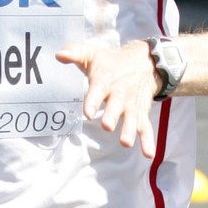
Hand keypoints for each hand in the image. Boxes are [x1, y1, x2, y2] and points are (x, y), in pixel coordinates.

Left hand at [56, 40, 159, 157]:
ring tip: (125, 142)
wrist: (145, 63)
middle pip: (116, 107)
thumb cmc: (111, 63)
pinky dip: (148, 141)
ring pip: (131, 119)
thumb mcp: (93, 54)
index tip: (88, 113)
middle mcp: (119, 94)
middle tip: (107, 126)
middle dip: (112, 116)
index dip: (93, 101)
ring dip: (129, 130)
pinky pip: (146, 128)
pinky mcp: (141, 114)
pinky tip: (149, 154)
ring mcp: (131, 106)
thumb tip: (58, 54)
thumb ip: (75, 53)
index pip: (98, 90)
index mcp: (105, 81)